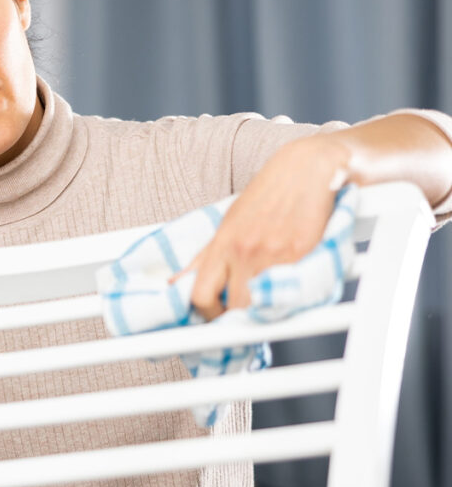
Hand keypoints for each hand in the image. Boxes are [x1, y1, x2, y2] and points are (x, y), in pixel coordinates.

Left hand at [181, 136, 347, 319]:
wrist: (308, 168)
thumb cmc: (269, 195)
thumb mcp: (228, 223)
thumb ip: (205, 257)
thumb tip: (178, 283)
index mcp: (222, 244)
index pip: (200, 296)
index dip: (205, 315)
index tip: (214, 317)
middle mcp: (244, 251)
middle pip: (233, 307)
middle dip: (237, 317)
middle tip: (245, 315)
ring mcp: (274, 255)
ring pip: (262, 305)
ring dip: (263, 311)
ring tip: (268, 303)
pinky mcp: (304, 255)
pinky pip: (292, 293)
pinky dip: (290, 299)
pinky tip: (291, 291)